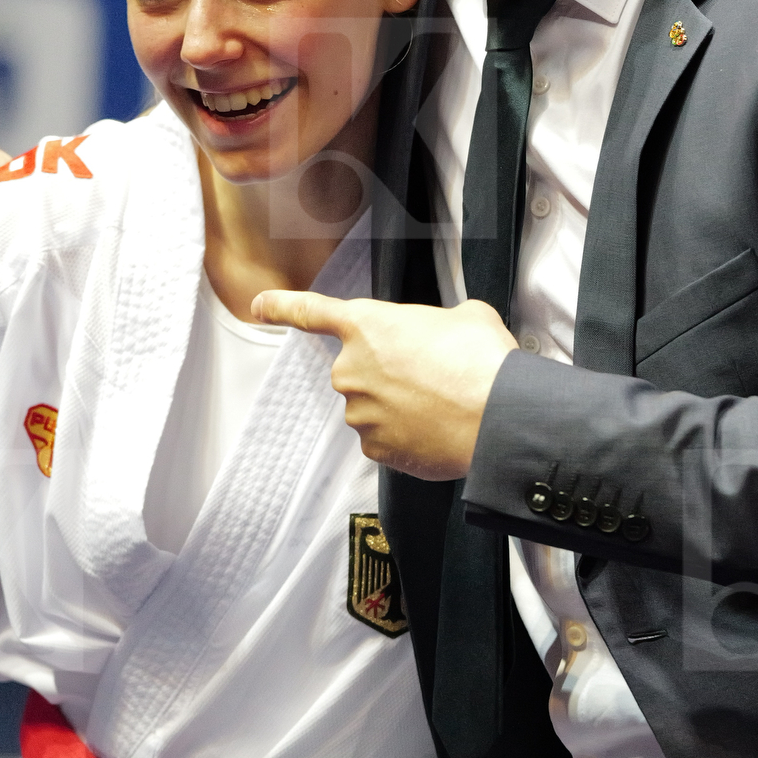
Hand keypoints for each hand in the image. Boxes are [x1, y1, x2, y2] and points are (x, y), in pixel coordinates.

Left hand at [252, 291, 515, 479]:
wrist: (497, 416)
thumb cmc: (482, 360)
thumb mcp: (466, 315)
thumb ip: (437, 322)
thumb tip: (445, 335)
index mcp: (366, 325)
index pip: (311, 311)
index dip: (282, 307)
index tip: (260, 307)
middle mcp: (351, 370)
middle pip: (360, 369)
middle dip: (390, 371)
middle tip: (433, 374)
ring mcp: (360, 414)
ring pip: (374, 407)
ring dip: (401, 405)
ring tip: (443, 403)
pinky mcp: (376, 449)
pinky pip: (386, 439)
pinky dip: (409, 435)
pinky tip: (438, 428)